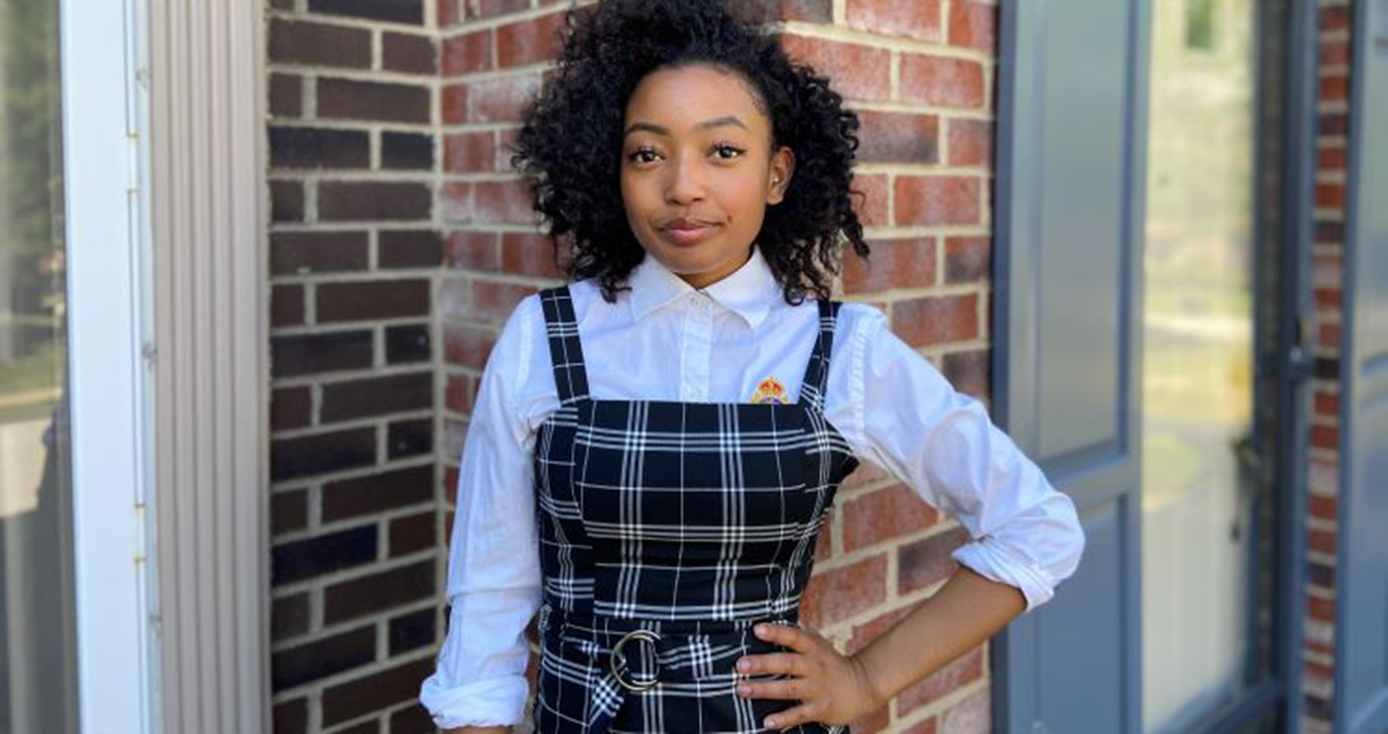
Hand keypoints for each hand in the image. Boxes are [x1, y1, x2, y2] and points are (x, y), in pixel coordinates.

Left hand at [734, 622, 883, 730]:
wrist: (864, 686)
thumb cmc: (831, 663)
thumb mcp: (818, 645)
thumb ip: (797, 634)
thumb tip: (771, 621)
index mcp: (814, 648)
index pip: (794, 637)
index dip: (776, 632)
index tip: (757, 629)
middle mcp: (815, 666)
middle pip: (787, 663)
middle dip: (762, 663)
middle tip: (740, 664)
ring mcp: (818, 688)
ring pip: (788, 688)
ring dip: (764, 689)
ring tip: (742, 689)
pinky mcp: (821, 708)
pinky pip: (800, 714)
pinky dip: (784, 719)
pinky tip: (767, 722)